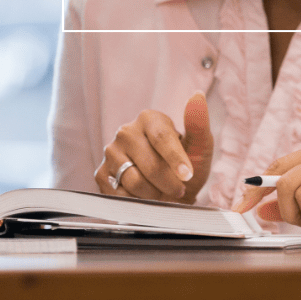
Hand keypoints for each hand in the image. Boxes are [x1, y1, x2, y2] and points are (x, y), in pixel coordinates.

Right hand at [94, 92, 212, 202]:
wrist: (169, 192)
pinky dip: (137, 202)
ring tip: (161, 192)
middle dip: (169, 184)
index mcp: (149, 119)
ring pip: (134, 182)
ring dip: (154, 195)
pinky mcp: (101, 174)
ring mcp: (111, 152)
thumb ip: (198, 124)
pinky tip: (144, 196)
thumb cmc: (186, 167)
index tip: (187, 176)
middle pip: (150, 164)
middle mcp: (126, 132)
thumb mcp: (199, 147)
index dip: (176, 159)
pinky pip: (120, 195)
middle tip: (178, 190)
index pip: (161, 138)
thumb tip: (197, 96)